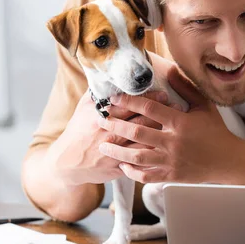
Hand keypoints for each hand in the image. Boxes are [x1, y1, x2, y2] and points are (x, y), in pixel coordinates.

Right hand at [45, 89, 170, 185]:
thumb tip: (110, 77)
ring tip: (177, 126)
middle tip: (177, 107)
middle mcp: (109, 132)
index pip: (130, 104)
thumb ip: (98, 94)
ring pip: (143, 141)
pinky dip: (153, 154)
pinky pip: (139, 160)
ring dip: (161, 133)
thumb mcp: (83, 109)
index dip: (148, 99)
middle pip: (140, 121)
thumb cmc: (77, 132)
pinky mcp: (117, 166)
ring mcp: (114, 151)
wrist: (67, 162)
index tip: (163, 94)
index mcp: (101, 115)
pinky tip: (167, 148)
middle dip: (160, 114)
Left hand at [97, 67, 243, 183]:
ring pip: (138, 157)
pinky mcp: (171, 176)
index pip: (149, 108)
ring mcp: (172, 161)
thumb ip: (185, 88)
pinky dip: (132, 171)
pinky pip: (147, 176)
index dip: (129, 102)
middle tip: (100, 120)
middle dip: (115, 125)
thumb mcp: (203, 106)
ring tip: (103, 145)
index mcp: (180, 122)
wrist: (228, 161)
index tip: (113, 98)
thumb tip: (169, 70)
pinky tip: (122, 165)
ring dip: (117, 151)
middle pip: (138, 132)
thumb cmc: (215, 131)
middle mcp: (174, 142)